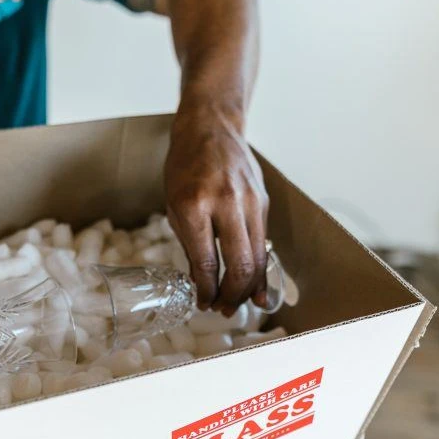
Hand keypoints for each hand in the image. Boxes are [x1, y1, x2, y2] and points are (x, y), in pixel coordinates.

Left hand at [164, 99, 269, 314]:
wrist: (211, 128)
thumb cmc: (184, 167)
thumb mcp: (174, 205)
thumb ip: (190, 244)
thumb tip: (201, 283)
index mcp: (194, 206)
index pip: (206, 262)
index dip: (206, 290)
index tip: (203, 304)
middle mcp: (226, 203)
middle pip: (240, 264)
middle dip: (232, 295)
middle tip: (223, 310)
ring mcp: (249, 201)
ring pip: (258, 257)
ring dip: (249, 287)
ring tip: (239, 303)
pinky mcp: (263, 201)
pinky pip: (264, 242)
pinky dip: (260, 267)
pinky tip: (255, 285)